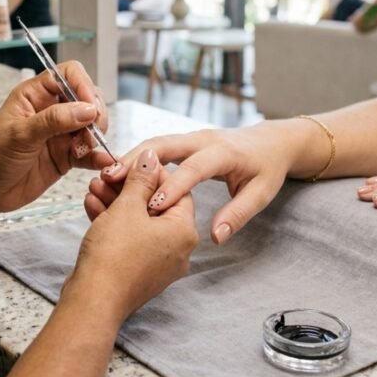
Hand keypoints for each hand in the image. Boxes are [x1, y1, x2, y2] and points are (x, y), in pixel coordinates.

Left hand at [0, 61, 112, 221]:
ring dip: (96, 136)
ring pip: (91, 125)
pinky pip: (89, 152)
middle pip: (86, 98)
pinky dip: (97, 156)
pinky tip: (100, 161)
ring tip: (86, 149)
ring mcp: (60, 133)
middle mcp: (51, 111)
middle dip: (94, 113)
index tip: (90, 106)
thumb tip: (86, 110)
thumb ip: (54, 120)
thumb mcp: (20, 135)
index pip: (68, 75)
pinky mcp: (65, 156)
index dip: (82, 86)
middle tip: (91, 131)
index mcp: (35, 95)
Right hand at [65, 149, 198, 322]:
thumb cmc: (114, 255)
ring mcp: (158, 264)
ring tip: (93, 189)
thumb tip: (150, 158)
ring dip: (116, 203)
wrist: (93, 301)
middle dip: (128, 188)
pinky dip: (114, 224)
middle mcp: (178, 249)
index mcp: (184, 231)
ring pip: (139, 223)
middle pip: (156, 206)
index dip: (152, 173)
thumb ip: (140, 179)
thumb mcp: (127, 207)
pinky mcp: (139, 272)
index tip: (129, 164)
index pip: (177, 190)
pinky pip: (131, 240)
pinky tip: (93, 207)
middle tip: (107, 176)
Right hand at [87, 123, 297, 244]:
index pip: (193, 169)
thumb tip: (217, 237)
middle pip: (163, 146)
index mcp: (223, 152)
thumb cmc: (268, 168)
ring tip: (104, 177)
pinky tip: (118, 176)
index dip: (172, 187)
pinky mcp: (184, 144)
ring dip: (130, 159)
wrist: (272, 142)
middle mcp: (203, 140)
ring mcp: (191, 139)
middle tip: (109, 177)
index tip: (152, 205)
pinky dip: (137, 161)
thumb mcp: (261, 194)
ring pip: (154, 145)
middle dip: (135, 162)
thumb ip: (236, 215)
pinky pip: (156, 150)